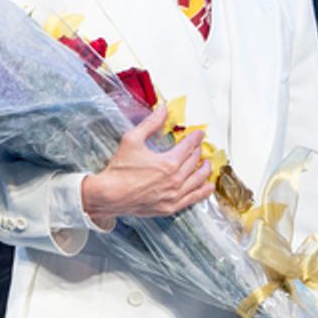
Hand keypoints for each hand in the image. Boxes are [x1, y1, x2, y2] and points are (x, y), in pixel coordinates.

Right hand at [80, 104, 212, 221]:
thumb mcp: (132, 140)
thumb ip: (150, 124)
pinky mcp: (170, 207)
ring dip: (205, 172)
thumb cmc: (119, 170)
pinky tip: (207, 188)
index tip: (199, 134)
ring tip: (208, 165)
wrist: (109, 196)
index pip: (189, 147)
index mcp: (168, 163)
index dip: (195, 138)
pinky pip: (193, 199)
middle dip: (199, 152)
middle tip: (201, 147)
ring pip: (197, 181)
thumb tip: (163, 110)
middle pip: (194, 163)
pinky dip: (203, 192)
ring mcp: (174, 195)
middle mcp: (175, 180)